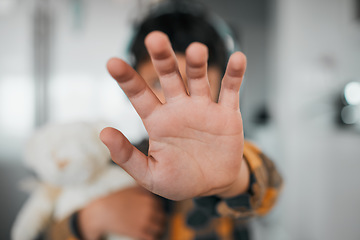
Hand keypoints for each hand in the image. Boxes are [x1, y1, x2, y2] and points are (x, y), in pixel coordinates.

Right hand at [78, 186, 165, 239]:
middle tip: (152, 221)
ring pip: (159, 229)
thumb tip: (154, 185)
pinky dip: (150, 237)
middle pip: (162, 218)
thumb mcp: (132, 189)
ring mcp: (145, 221)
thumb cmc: (117, 200)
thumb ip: (145, 189)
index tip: (152, 212)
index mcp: (149, 198)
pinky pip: (152, 237)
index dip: (157, 209)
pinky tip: (144, 234)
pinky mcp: (139, 232)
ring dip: (156, 229)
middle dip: (157, 220)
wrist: (103, 213)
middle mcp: (150, 209)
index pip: (160, 206)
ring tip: (149, 229)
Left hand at [101, 31, 247, 200]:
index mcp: (158, 121)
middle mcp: (179, 108)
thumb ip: (127, 157)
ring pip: (198, 79)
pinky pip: (231, 90)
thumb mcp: (150, 175)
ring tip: (196, 50)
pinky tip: (238, 58)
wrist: (213, 186)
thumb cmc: (179, 180)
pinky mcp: (227, 114)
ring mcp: (204, 109)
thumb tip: (103, 132)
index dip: (127, 79)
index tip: (113, 62)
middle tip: (154, 39)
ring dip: (197, 63)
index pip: (139, 95)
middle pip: (169, 77)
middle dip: (163, 58)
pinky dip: (235, 75)